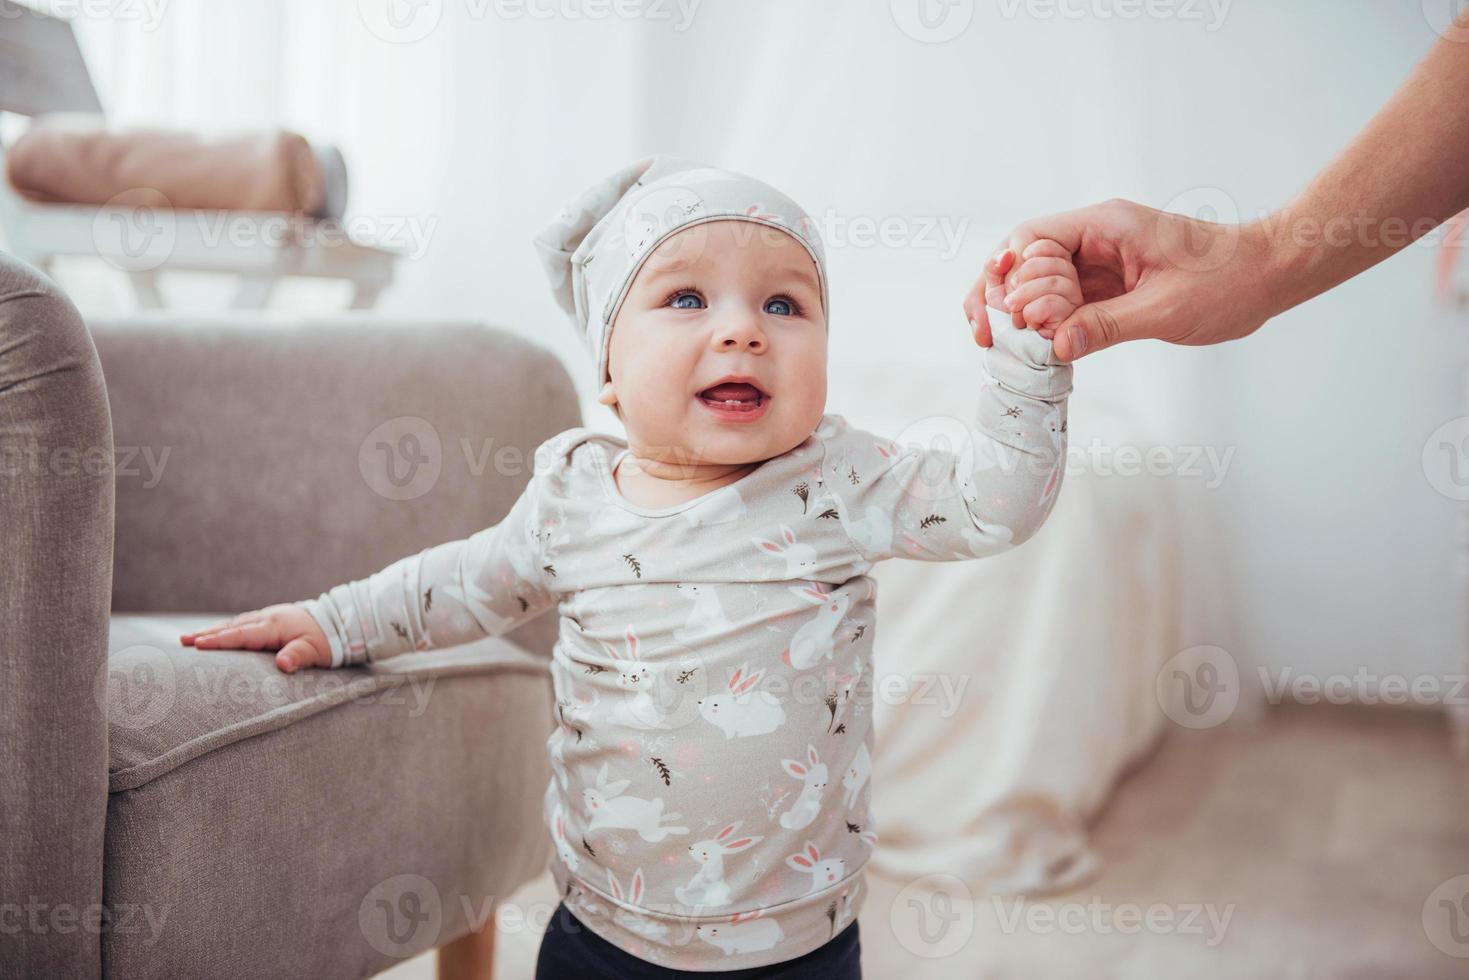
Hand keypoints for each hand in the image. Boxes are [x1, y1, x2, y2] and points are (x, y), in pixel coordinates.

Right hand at [180, 603, 332, 673]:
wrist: (339, 621)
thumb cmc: (327, 640)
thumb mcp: (316, 651)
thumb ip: (298, 657)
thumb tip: (283, 665)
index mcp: (275, 626)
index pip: (243, 635)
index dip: (220, 640)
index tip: (198, 644)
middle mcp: (268, 619)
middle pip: (232, 627)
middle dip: (207, 634)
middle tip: (182, 642)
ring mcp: (267, 617)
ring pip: (235, 624)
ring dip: (213, 631)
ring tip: (190, 639)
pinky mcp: (269, 620)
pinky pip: (243, 624)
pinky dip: (226, 629)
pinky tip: (215, 634)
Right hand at [963, 199, 1278, 360]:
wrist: (1268, 274)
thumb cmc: (1228, 280)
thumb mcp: (1166, 309)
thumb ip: (1108, 326)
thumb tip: (1055, 346)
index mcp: (1105, 226)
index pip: (1032, 239)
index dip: (1007, 274)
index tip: (1006, 314)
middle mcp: (1094, 240)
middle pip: (1022, 260)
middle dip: (1002, 296)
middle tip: (994, 338)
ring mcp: (1098, 263)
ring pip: (1036, 282)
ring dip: (1018, 313)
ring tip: (1005, 345)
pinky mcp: (1107, 287)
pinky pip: (1061, 301)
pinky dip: (1044, 323)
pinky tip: (1035, 347)